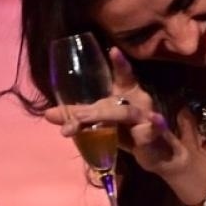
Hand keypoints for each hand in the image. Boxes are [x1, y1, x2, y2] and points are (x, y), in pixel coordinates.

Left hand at [45, 49, 205, 177]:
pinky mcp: (156, 135)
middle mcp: (138, 102)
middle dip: (91, 111)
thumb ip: (77, 118)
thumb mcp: (102, 125)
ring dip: (105, 117)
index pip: (123, 76)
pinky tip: (155, 121)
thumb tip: (47, 113)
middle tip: (73, 118)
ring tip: (83, 120)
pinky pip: (154, 129)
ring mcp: (148, 117)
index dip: (120, 64)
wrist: (157, 156)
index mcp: (127, 95)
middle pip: (112, 102)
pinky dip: (154, 125)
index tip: (112, 49)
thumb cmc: (128, 134)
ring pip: (127, 113)